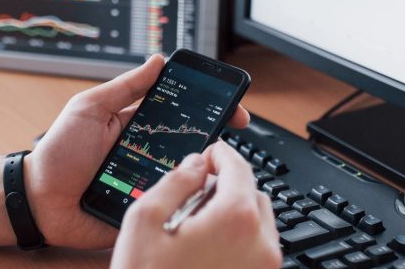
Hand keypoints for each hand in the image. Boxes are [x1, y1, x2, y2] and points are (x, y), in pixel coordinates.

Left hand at [22, 54, 250, 248]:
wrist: (37, 199)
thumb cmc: (59, 153)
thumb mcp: (90, 109)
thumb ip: (124, 87)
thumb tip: (158, 60)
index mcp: (139, 128)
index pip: (182, 115)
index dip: (209, 110)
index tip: (233, 106)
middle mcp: (148, 156)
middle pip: (191, 148)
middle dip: (212, 143)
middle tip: (225, 138)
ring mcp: (148, 185)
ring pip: (186, 179)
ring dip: (199, 173)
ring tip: (207, 165)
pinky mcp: (144, 212)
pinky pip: (169, 208)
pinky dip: (181, 202)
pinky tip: (188, 195)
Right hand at [111, 142, 281, 267]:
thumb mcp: (144, 221)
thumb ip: (175, 182)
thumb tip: (196, 164)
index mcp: (235, 220)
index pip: (239, 168)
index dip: (222, 154)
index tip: (210, 153)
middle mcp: (261, 245)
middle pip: (254, 195)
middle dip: (229, 186)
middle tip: (197, 192)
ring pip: (259, 225)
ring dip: (235, 215)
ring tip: (197, 226)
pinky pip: (257, 252)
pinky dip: (239, 242)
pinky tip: (205, 250)